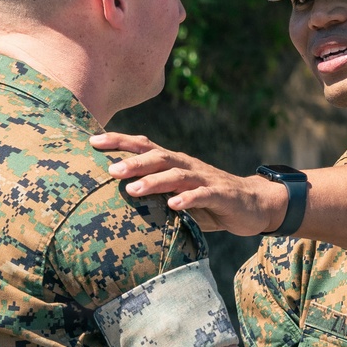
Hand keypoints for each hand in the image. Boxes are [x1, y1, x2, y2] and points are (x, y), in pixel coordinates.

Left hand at [90, 131, 286, 234]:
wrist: (254, 205)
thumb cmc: (209, 202)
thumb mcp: (178, 195)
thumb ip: (155, 193)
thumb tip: (118, 195)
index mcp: (174, 164)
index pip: (144, 146)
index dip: (119, 141)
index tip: (92, 141)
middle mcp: (187, 166)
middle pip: (158, 156)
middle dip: (133, 161)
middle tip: (109, 169)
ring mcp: (205, 179)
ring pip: (177, 174)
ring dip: (154, 181)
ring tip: (133, 189)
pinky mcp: (222, 195)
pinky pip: (203, 195)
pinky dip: (188, 199)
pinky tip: (174, 206)